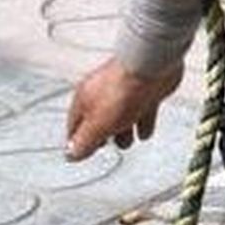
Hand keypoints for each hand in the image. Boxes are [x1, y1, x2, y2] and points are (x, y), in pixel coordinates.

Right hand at [66, 57, 184, 160]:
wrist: (151, 68)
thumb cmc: (122, 92)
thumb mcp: (97, 125)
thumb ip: (85, 142)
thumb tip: (72, 155)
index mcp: (84, 98)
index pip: (74, 125)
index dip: (78, 142)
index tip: (82, 153)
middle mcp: (102, 92)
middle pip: (98, 119)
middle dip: (102, 136)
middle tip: (104, 146)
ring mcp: (124, 90)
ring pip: (120, 116)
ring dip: (123, 132)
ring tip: (126, 143)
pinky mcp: (145, 90)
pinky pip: (141, 110)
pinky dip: (142, 123)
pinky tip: (144, 133)